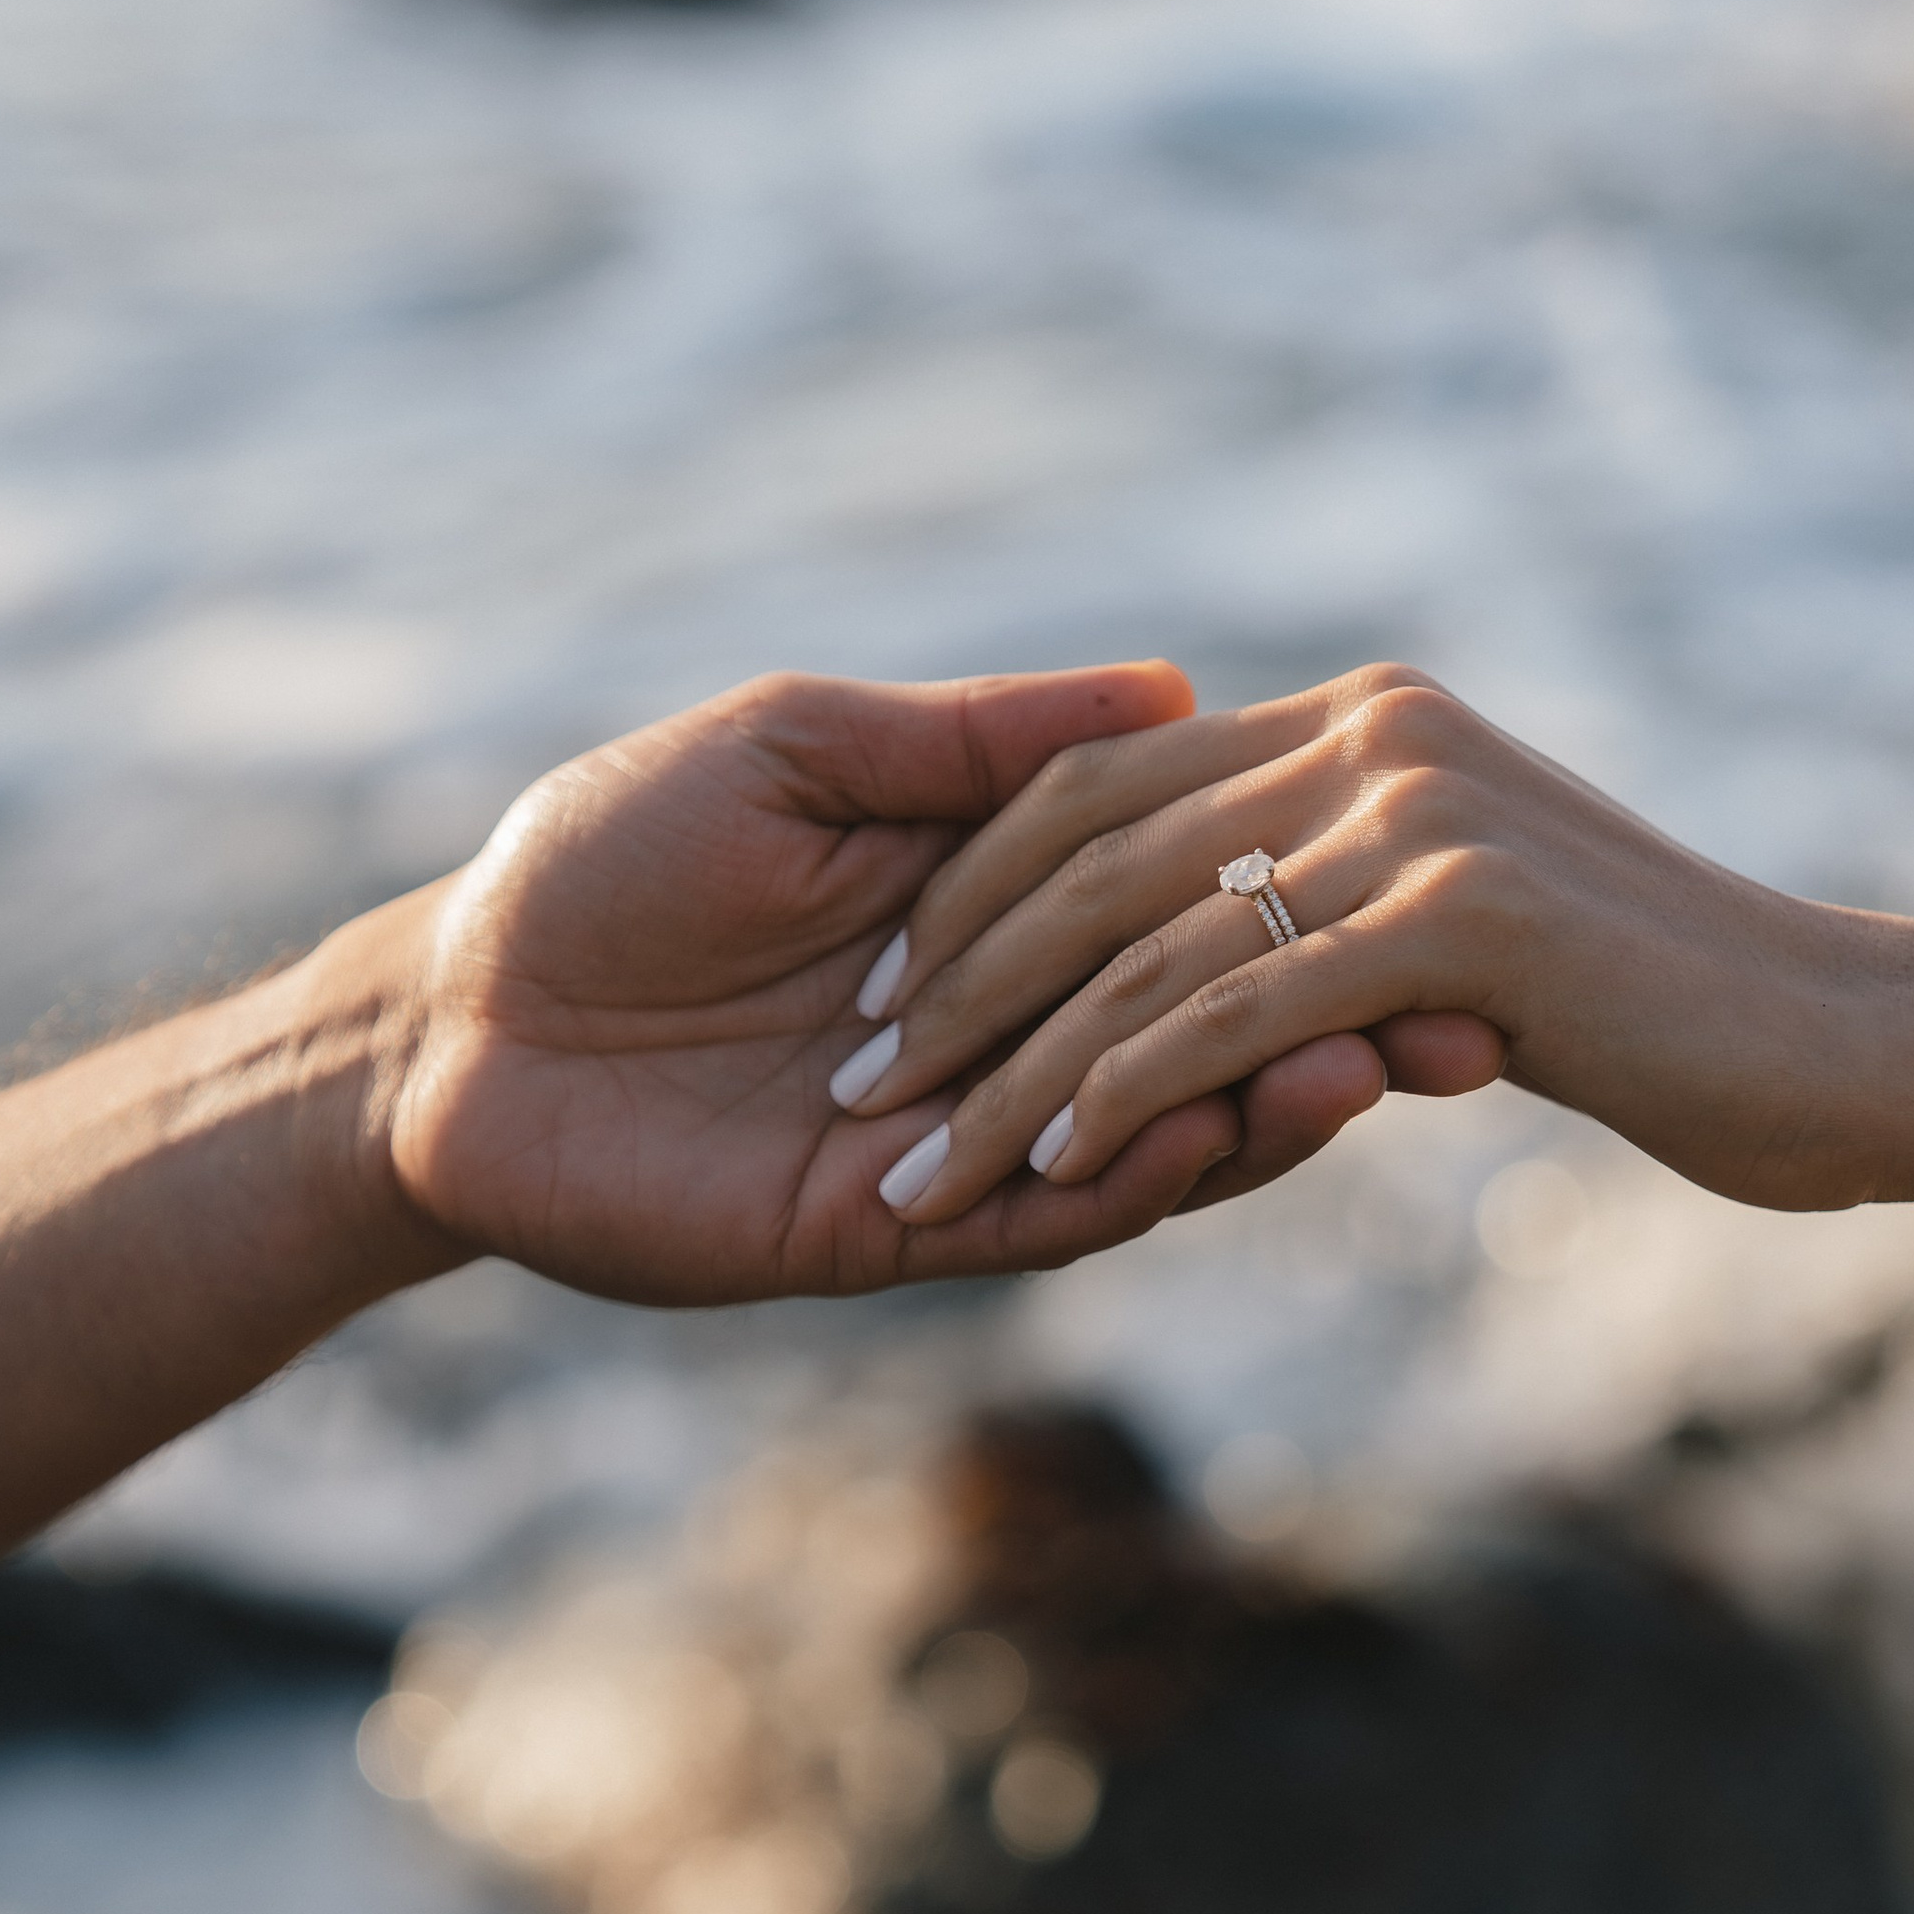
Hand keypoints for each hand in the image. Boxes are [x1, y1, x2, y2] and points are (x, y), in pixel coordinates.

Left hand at [385, 660, 1407, 1298]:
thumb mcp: (803, 752)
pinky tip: (1212, 1138)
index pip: (1177, 899)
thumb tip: (1170, 681)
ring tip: (1371, 1073)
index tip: (1426, 862)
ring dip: (1261, 1110)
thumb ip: (982, 741)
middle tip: (1464, 1015)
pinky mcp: (892, 1232)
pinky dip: (1132, 1181)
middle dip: (1329, 1024)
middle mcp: (998, 1023)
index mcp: (985, 901)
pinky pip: (1042, 1217)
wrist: (448, 1013)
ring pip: (1146, 1134)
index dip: (1291, 892)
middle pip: (1195, 1028)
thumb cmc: (604, 852)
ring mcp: (955, 1133)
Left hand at [824, 661, 1891, 1228]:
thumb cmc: (1676, 1010)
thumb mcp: (1478, 927)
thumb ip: (1349, 901)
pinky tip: (1048, 1167)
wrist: (1855, 1043)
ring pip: (1140, 938)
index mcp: (1364, 718)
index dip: (976, 887)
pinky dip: (1123, 1091)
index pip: (1101, 778)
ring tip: (910, 1159)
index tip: (889, 997)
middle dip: (953, 974)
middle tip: (855, 1083)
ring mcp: (1417, 815)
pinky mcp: (1455, 920)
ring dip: (1009, 1061)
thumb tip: (1216, 948)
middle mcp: (1375, 735)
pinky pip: (1230, 1010)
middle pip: (1088, 845)